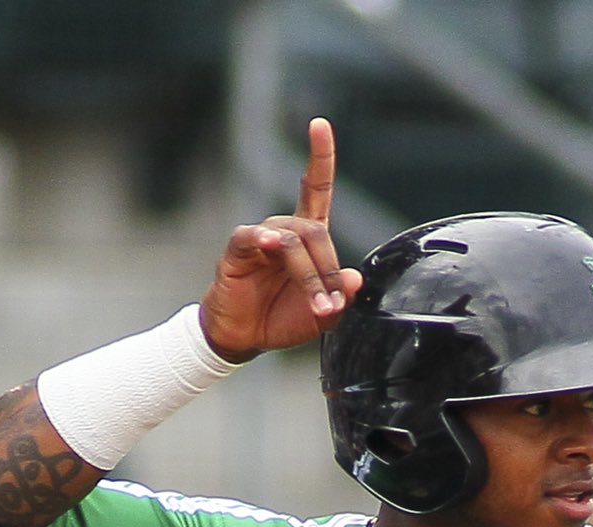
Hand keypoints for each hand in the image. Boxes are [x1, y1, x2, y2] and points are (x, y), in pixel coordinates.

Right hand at [199, 117, 363, 363]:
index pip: (315, 188)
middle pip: (315, 232)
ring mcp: (260, 237)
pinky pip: (254, 237)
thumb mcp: (321, 316)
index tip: (319, 125)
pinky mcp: (238, 249)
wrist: (244, 336)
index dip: (320, 157)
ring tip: (317, 306)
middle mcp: (285, 230)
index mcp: (307, 238)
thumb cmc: (282, 318)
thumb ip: (339, 299)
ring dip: (310, 276)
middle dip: (328, 270)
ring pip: (293, 242)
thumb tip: (354, 280)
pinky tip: (270, 244)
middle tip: (330, 305)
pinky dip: (265, 240)